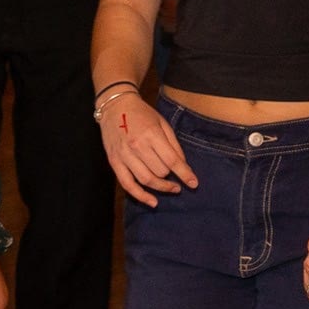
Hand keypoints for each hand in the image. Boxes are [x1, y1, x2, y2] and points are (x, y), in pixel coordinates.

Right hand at [100, 90, 198, 205]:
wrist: (115, 107)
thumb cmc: (142, 114)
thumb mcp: (163, 123)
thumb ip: (173, 145)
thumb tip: (183, 165)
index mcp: (152, 134)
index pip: (172, 160)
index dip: (185, 174)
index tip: (194, 184)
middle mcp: (137, 146)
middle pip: (160, 172)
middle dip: (171, 176)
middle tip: (178, 178)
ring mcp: (124, 155)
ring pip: (146, 180)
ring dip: (161, 188)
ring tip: (172, 189)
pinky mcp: (114, 162)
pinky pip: (127, 184)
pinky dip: (140, 196)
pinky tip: (152, 202)